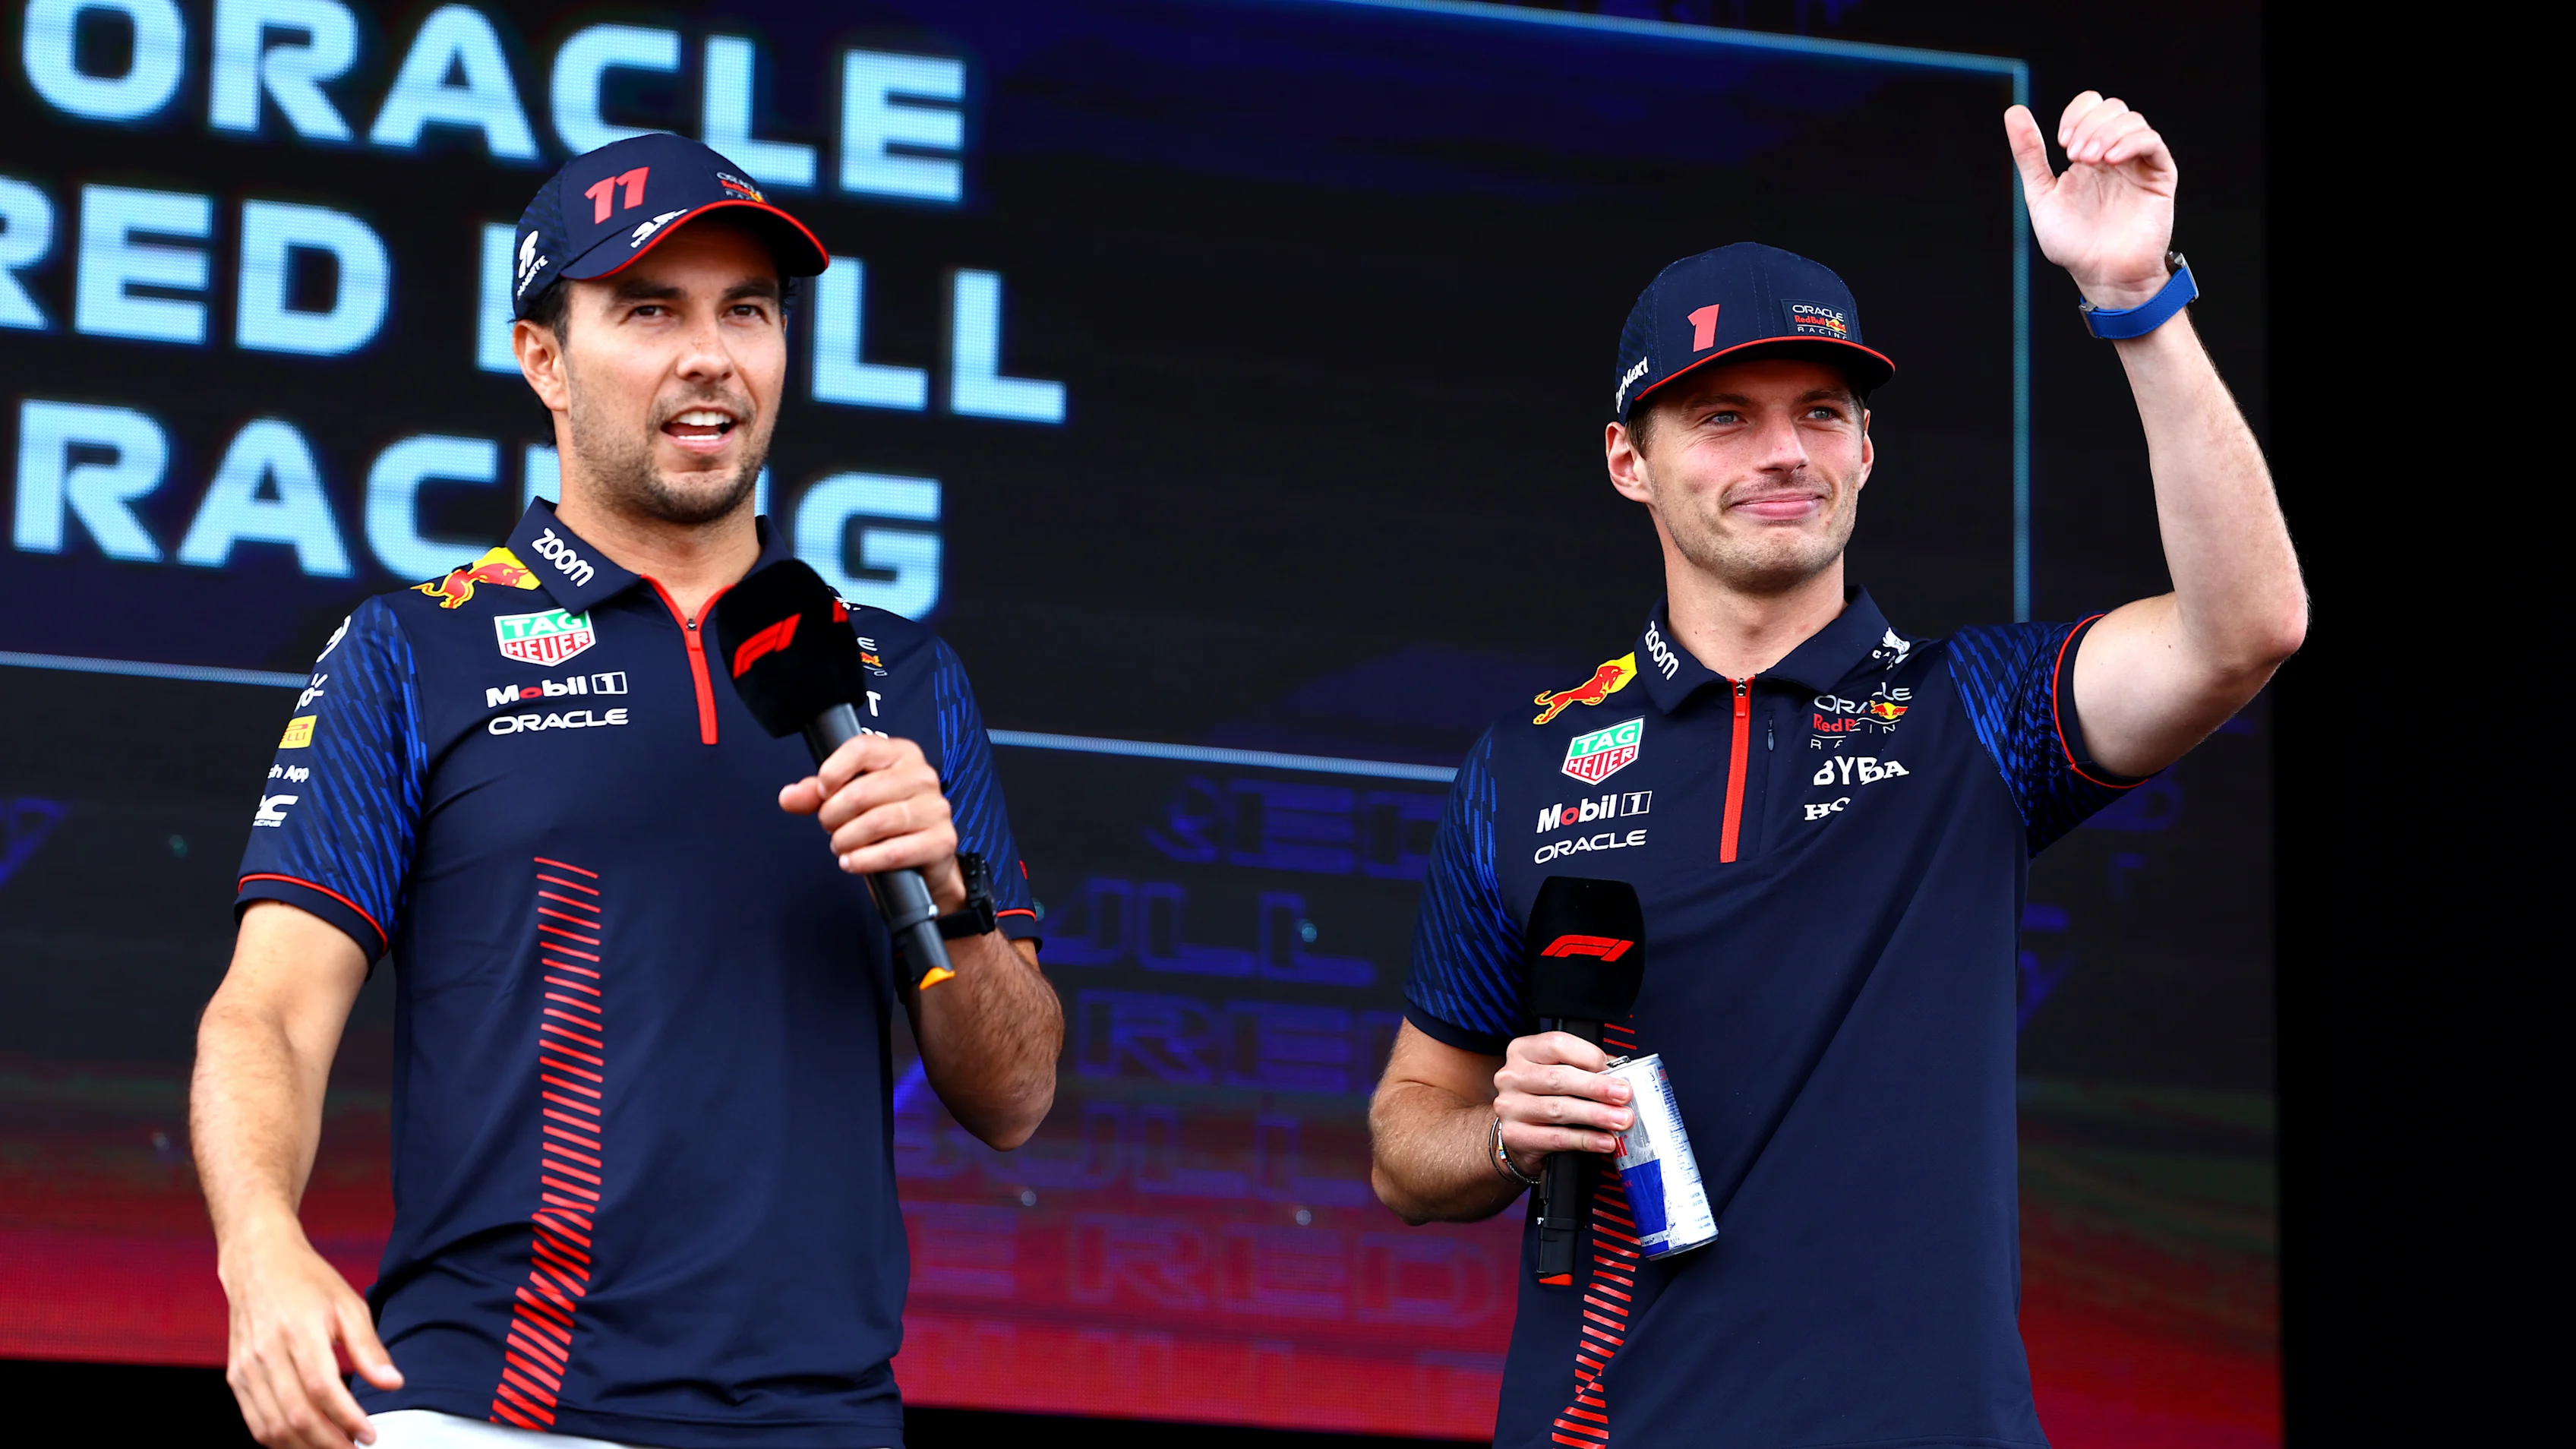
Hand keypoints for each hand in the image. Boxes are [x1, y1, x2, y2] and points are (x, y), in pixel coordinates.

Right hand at [218, 1220, 400, 1447]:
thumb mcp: (348, 1304)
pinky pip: (255, 1422)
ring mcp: (246, 1368)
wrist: (257, 1263)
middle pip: (295, 1415)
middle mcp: (266, 1353)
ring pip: (272, 1427)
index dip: (346, 1418)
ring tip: (335, 1447)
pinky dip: (280, 1440)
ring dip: (304, 1448)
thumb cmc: (308, 1282)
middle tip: (356, 1448)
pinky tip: (305, 1441)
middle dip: (328, 1442)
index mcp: (298, 1331)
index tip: (370, 1434)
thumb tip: (392, 1383)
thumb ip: (369, 1348)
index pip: (321, 1389)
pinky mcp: (236, 1377)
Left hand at [778, 734, 963, 910]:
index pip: (862, 748)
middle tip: (830, 828)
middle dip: (834, 815)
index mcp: (901, 754)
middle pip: (862, 791)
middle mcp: (922, 776)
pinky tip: (853, 862)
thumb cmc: (886, 822)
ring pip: (877, 822)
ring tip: (841, 846)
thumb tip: (789, 796)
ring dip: (848, 840)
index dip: (833, 770)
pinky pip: (896, 851)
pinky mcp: (941, 840)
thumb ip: (817, 794)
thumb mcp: (849, 801)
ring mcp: (936, 808)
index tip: (822, 792)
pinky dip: (866, 860)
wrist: (923, 859)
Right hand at [1491, 1031, 1633, 1176]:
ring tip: (1619, 1120)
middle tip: (1623, 1096)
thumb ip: (1584, 1068)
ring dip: (1596, 1115)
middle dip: (1597, 1087)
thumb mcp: (1557, 1073)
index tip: (1614, 1071)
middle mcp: (1512, 1077)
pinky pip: (1557, 1138)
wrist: (1518, 1134)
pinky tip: (1603, 1141)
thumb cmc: (1543, 1098)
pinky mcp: (1515, 1136)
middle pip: (1558, 1078)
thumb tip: (1619, 1075)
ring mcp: (1510, 1107)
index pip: (1557, 1044)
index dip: (1590, 1056)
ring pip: (1558, 1109)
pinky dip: (1585, 1140)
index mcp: (1523, 1051)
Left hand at [2005, 92, 2177, 309]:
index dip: (2077, 113)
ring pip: (2132, 120)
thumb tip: (2014, 111)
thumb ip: (2030, 154)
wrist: (2101, 273)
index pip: (2090, 106)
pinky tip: (2111, 160)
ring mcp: (2138, 163)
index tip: (2062, 144)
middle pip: (2112, 108)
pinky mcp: (2159, 175)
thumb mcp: (2042, 194)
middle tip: (2074, 154)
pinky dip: (2131, 142)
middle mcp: (2114, 153)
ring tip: (2090, 160)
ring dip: (2107, 133)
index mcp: (2088, 153)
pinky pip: (2152, 142)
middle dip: (2089, 124)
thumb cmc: (2072, 241)